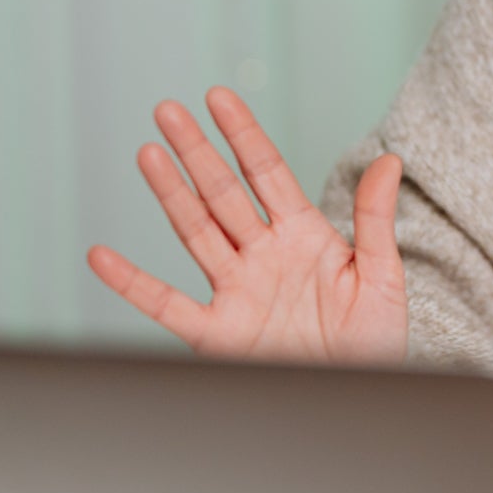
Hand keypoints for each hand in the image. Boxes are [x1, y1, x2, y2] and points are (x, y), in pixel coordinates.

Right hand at [87, 87, 407, 365]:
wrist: (360, 395)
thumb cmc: (374, 341)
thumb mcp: (382, 276)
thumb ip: (376, 220)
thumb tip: (390, 160)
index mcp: (303, 236)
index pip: (267, 173)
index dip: (243, 134)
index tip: (219, 96)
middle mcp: (263, 256)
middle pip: (221, 193)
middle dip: (195, 151)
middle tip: (167, 109)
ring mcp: (237, 291)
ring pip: (195, 232)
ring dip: (170, 193)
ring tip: (148, 152)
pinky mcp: (218, 334)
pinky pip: (168, 304)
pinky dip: (132, 283)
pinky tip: (102, 257)